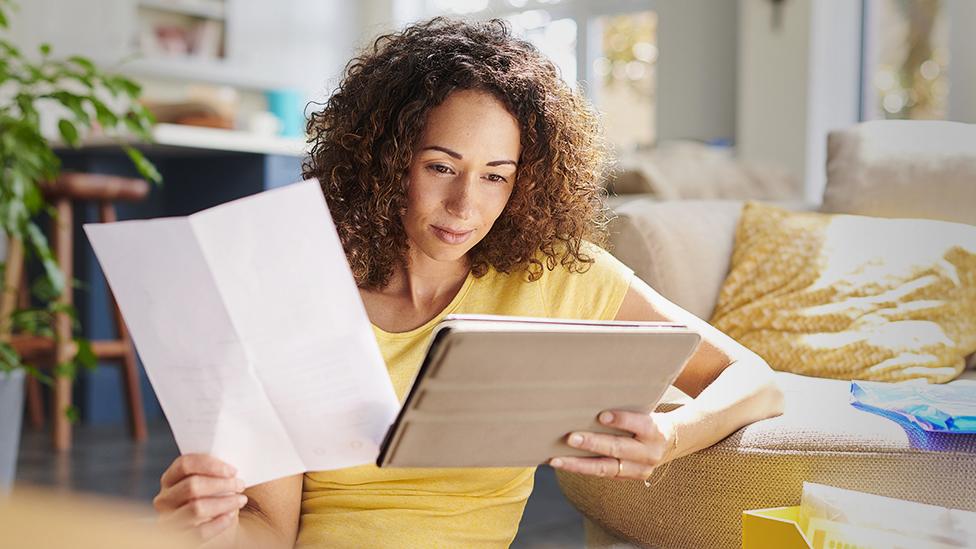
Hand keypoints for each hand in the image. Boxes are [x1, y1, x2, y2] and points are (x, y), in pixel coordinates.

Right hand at [153, 454, 247, 542]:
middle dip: (221, 484)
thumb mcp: (209, 483)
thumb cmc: (213, 499)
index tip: (232, 470)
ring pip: (197, 508)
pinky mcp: (178, 539)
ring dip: (224, 502)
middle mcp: (164, 499)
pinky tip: (230, 517)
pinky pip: (200, 532)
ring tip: (240, 500)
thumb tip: (231, 468)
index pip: (184, 464)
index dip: (210, 465)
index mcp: (170, 479)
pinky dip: (219, 523)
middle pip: (192, 486)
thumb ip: (214, 472)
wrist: (213, 527)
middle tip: (240, 485)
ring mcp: (168, 520)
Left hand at [548, 410, 675, 480]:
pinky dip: (581, 469)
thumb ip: (627, 404)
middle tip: (570, 438)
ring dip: (579, 464)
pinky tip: (562, 463)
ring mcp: (639, 469)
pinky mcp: (628, 478)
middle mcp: (649, 453)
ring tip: (557, 459)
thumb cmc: (647, 418)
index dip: (621, 420)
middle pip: (618, 448)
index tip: (601, 416)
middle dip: (593, 443)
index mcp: (655, 430)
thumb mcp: (645, 409)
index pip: (640, 424)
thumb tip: (598, 388)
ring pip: (606, 468)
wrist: (669, 442)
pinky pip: (602, 475)